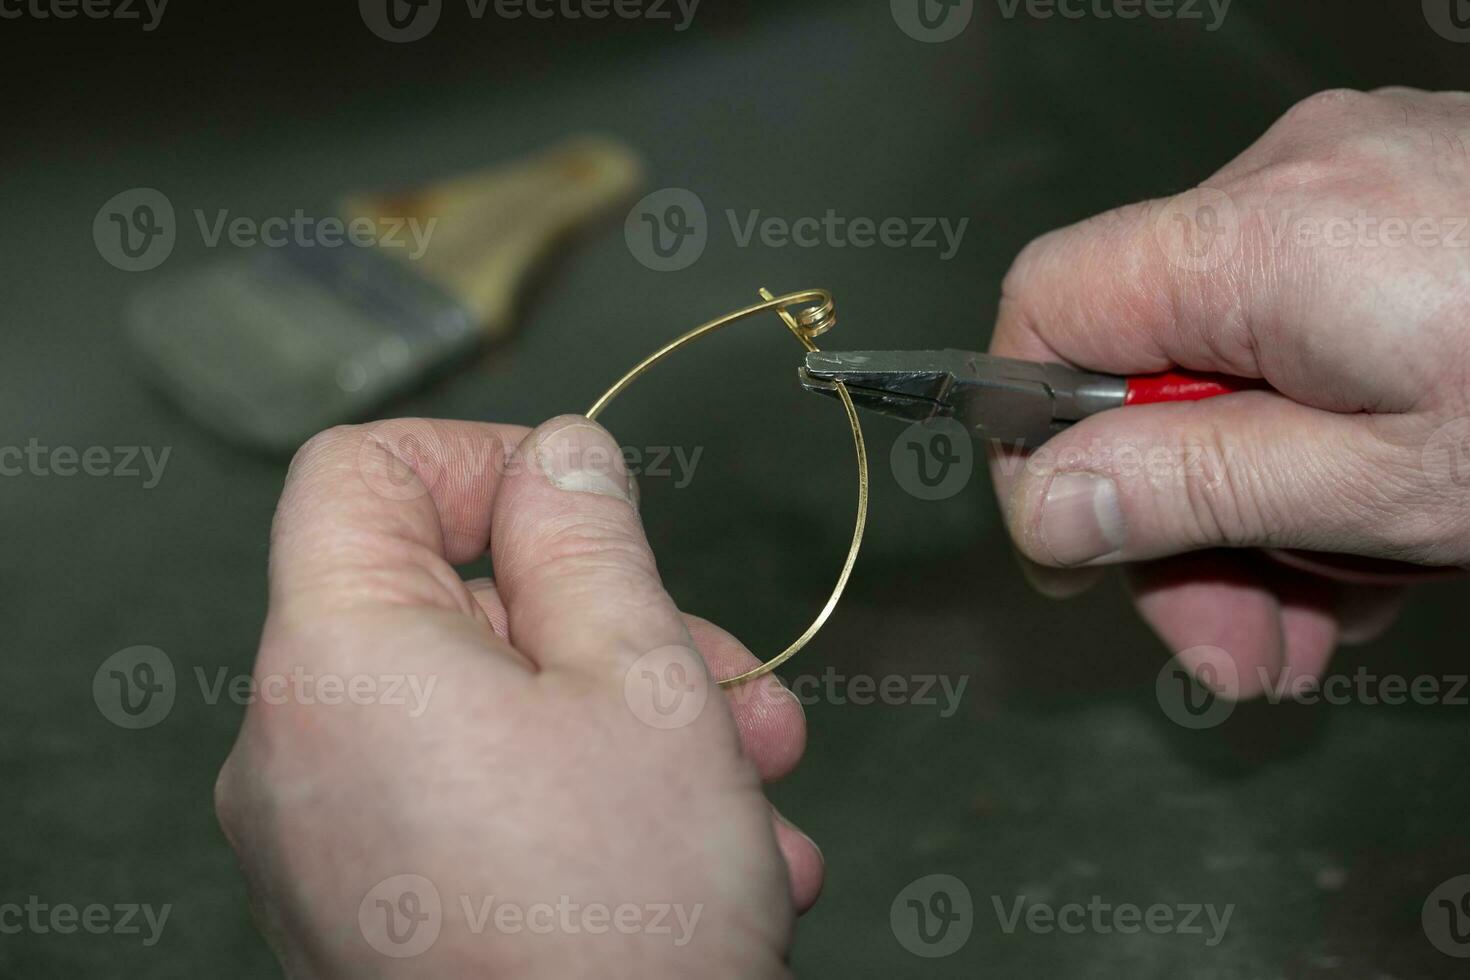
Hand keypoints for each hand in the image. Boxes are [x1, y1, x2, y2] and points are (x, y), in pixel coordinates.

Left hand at [214, 416, 820, 977]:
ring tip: (751, 785)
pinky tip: (703, 849)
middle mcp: (297, 755)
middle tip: (731, 679)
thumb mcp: (645, 679)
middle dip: (611, 625)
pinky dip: (579, 797)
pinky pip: (470, 800)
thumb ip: (590, 537)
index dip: (481, 458)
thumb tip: (562, 454)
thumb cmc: (622, 929)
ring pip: (484, 710)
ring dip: (628, 721)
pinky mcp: (370, 912)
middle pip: (448, 603)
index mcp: (336, 664)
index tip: (584, 504)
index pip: (358, 474)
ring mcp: (327, 846)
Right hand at [989, 87, 1469, 697]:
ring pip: (1228, 362)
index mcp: (1265, 232)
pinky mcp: (1409, 212)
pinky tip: (1374, 536)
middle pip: (1142, 357)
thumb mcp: (1388, 487)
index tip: (1084, 544)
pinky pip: (1304, 335)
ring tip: (1324, 620)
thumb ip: (1196, 487)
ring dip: (1254, 507)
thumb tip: (1046, 505)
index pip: (1048, 303)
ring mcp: (1357, 186)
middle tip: (1234, 646)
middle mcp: (1294, 179)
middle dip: (1177, 520)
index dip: (1037, 432)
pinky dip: (1316, 442)